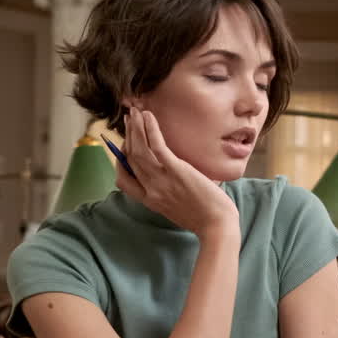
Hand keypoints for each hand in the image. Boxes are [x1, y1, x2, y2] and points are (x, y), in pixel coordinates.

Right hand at [116, 106, 238, 237]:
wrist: (216, 225)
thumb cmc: (203, 218)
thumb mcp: (176, 208)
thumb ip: (166, 192)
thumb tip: (167, 175)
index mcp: (149, 201)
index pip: (123, 180)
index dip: (120, 161)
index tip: (125, 146)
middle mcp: (150, 190)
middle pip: (130, 159)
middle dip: (127, 136)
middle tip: (128, 119)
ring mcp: (161, 180)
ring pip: (139, 149)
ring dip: (135, 128)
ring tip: (135, 112)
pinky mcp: (176, 170)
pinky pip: (157, 146)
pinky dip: (150, 129)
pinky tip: (148, 116)